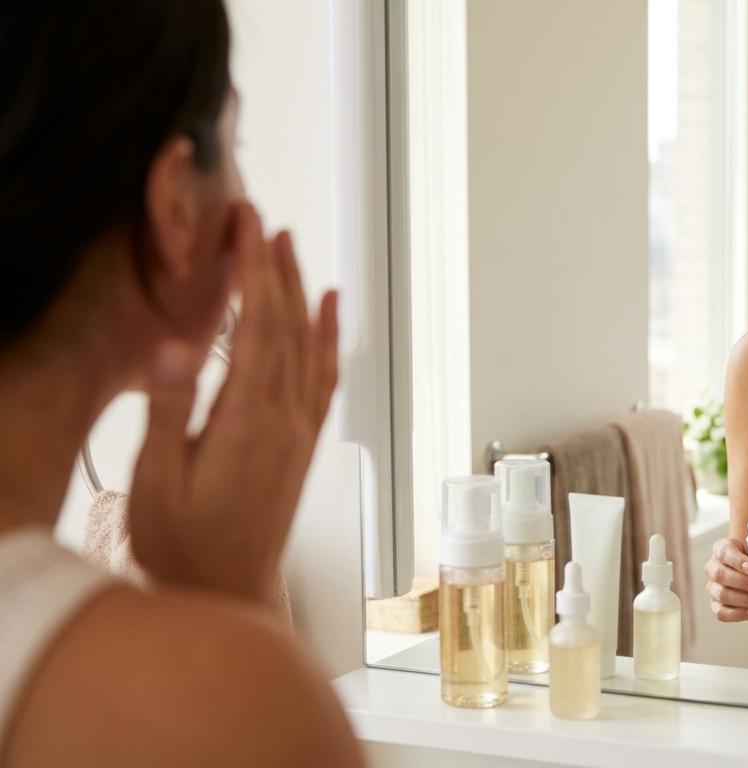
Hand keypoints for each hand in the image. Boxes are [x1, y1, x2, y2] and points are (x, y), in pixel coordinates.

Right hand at [129, 202, 338, 604]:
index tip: (244, 226)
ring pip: (308, 345)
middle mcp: (286, 419)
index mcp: (248, 421)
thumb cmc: (185, 544)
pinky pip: (323, 377)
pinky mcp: (303, 441)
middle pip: (286, 325)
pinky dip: (327, 337)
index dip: (252, 271)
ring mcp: (300, 429)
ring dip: (299, 292)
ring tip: (289, 246)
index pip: (256, 326)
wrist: (229, 590)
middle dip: (274, 267)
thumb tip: (179, 347)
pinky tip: (327, 310)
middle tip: (260, 218)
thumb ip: (171, 412)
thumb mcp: (159, 481)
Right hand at [703, 538, 747, 621]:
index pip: (723, 551)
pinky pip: (721, 612)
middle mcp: (713, 567)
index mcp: (723, 549)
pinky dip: (738, 614)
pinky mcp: (715, 605)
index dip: (736, 560)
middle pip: (720, 574)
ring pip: (722, 595)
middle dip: (742, 582)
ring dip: (744, 600)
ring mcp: (713, 587)